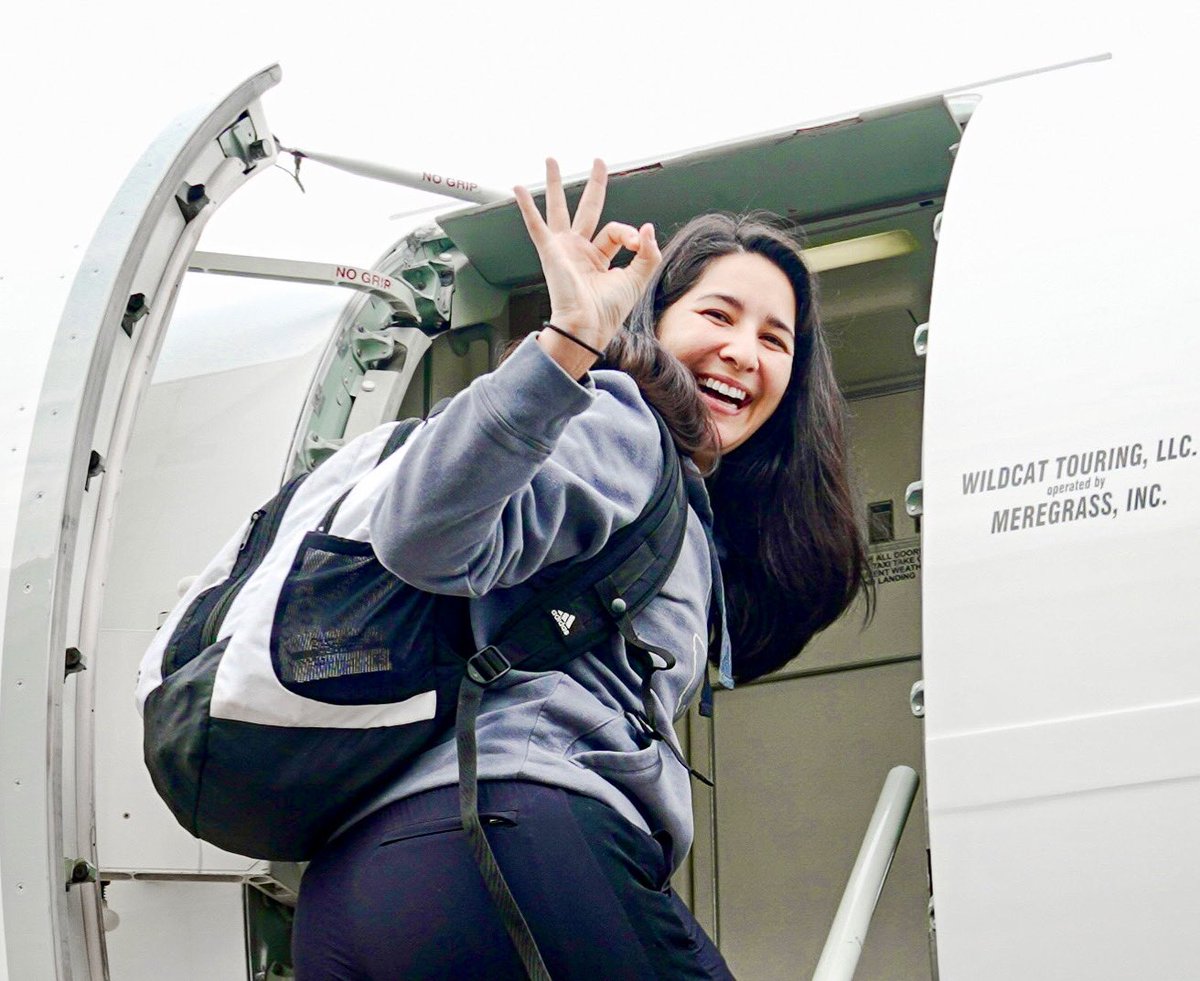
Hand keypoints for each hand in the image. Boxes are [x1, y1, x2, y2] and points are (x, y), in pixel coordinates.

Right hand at [514, 158, 660, 370]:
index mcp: (598, 259)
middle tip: (598, 162)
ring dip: (555, 184)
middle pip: (588, 209)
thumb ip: (647, 252)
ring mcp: (563, 249)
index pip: (615, 231)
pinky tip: (517, 189)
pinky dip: (526, 207)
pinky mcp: (550, 252)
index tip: (636, 243)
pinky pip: (536, 225)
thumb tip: (647, 227)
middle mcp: (580, 251)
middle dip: (594, 185)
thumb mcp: (638, 278)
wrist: (587, 326)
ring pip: (559, 209)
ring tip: (551, 161)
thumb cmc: (608, 312)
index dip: (629, 233)